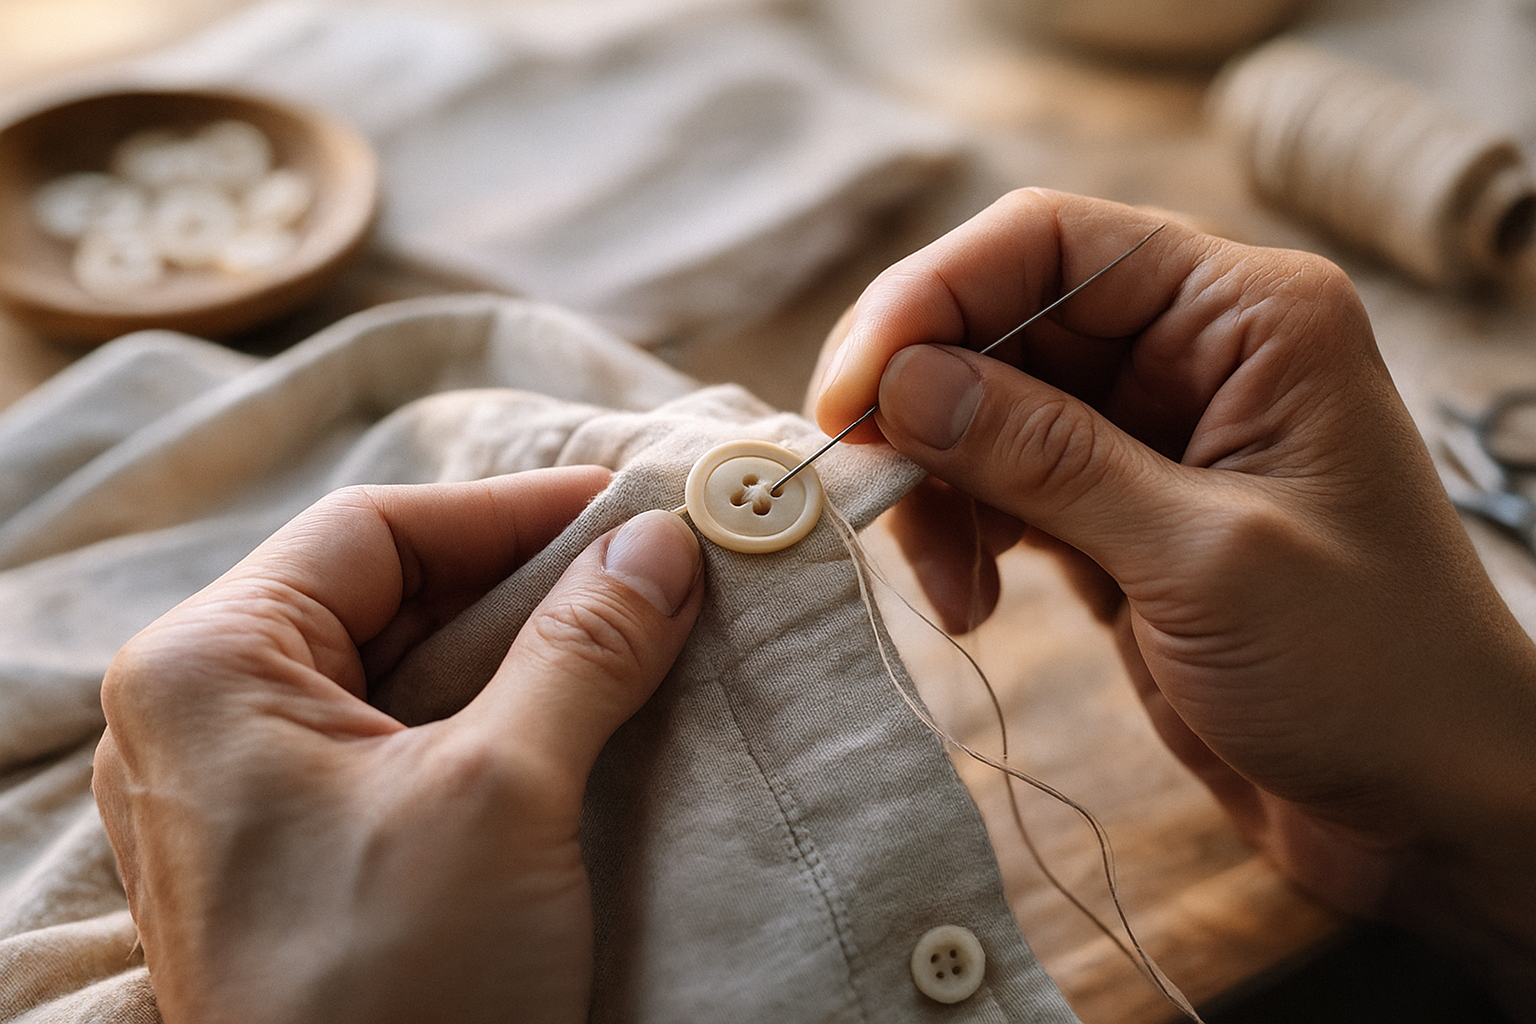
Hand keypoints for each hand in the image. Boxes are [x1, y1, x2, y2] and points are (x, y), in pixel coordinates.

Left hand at [93, 468, 703, 1023]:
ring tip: (630, 639)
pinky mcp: (296, 854)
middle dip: (523, 582)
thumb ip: (584, 648)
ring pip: (397, 670)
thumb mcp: (504, 793)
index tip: (627, 509)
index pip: (377, 530)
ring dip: (516, 653)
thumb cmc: (393, 990)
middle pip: (384, 594)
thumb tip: (658, 545)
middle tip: (645, 575)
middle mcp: (204, 717)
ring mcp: (244, 792)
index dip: (512, 510)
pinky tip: (574, 722)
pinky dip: (490, 721)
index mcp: (209, 668)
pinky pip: (396, 746)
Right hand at [814, 189, 1535, 1013]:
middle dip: (921, 404)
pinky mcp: (1119, 518)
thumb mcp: (1203, 559)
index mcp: (1245, 317)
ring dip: (939, 488)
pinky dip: (966, 536)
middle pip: (1003, 326)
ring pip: (988, 413)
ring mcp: (1150, 440)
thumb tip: (902, 382)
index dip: (931, 296)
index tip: (851, 388)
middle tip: (862, 485)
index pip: (1050, 244)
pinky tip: (972, 602)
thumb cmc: (1370, 673)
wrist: (1428, 808)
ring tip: (943, 585)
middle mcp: (1194, 356)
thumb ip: (1048, 459)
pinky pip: (1005, 490)